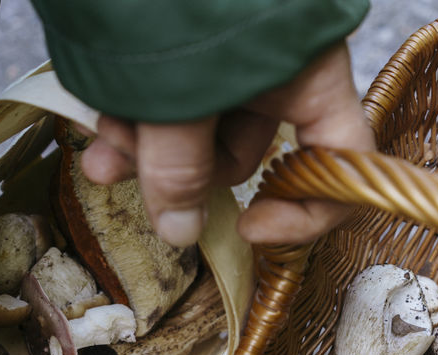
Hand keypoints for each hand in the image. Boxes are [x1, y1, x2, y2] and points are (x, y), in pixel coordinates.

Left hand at [79, 43, 374, 246]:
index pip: (342, 164)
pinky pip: (170, 96)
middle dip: (184, 172)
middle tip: (126, 168)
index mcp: (307, 74)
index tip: (250, 230)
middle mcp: (280, 67)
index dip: (307, 212)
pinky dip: (136, 114)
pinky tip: (95, 120)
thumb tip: (180, 233)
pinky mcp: (190, 39)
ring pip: (198, 127)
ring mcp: (234, 53)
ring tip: (98, 146)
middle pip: (248, 151)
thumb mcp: (176, 93)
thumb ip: (178, 169)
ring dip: (146, 147)